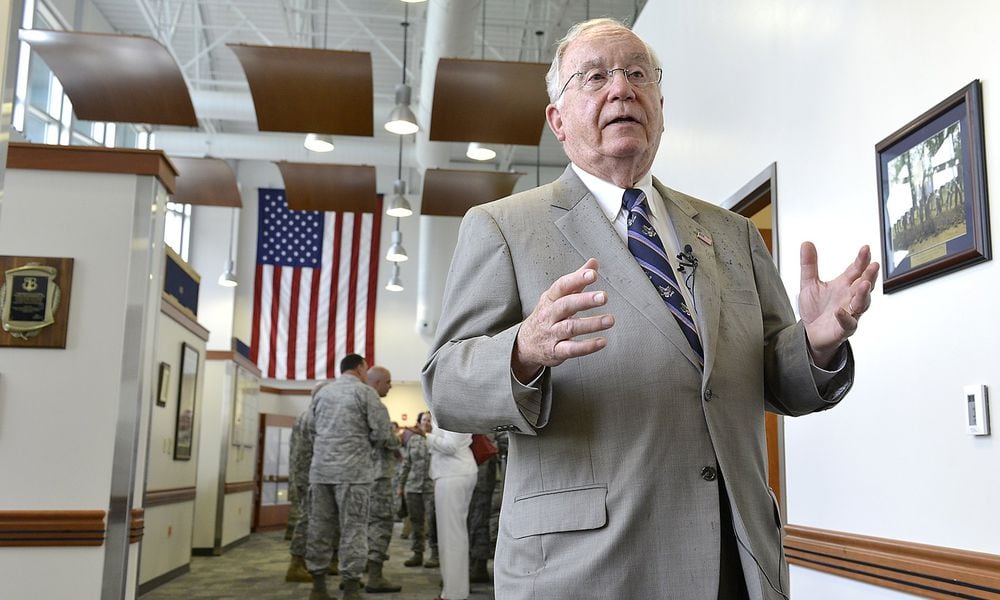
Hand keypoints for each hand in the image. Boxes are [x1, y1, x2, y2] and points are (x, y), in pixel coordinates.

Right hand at [512, 258, 614, 381]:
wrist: (525, 344)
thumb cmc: (547, 316)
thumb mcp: (557, 297)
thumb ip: (577, 280)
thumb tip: (594, 262)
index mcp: (550, 299)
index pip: (562, 286)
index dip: (576, 279)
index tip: (592, 274)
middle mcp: (549, 315)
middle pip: (565, 305)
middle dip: (584, 301)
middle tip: (604, 297)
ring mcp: (551, 333)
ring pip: (570, 328)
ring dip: (591, 324)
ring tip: (610, 320)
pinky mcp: (556, 351)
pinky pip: (571, 349)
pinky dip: (587, 346)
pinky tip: (602, 342)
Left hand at [798, 242, 879, 366]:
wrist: (811, 334)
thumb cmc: (815, 310)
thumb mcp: (809, 284)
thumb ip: (809, 265)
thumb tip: (806, 243)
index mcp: (844, 285)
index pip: (856, 270)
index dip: (861, 260)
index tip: (865, 249)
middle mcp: (850, 298)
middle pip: (864, 285)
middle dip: (869, 276)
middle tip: (874, 265)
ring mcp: (850, 313)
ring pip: (862, 304)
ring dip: (863, 295)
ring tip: (864, 284)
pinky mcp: (844, 329)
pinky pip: (848, 324)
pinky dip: (845, 317)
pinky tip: (840, 311)